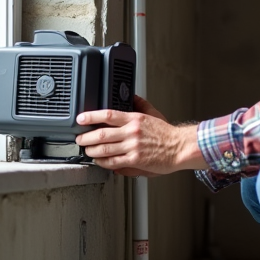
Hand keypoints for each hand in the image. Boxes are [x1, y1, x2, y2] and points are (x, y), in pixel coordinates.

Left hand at [75, 101, 204, 176]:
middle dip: (86, 137)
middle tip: (79, 139)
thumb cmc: (167, 133)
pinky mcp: (135, 160)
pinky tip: (99, 161)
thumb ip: (140, 104)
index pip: (108, 115)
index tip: (81, 118)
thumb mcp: (153, 113)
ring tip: (87, 151)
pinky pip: (113, 162)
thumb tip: (130, 97)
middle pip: (102, 133)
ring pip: (105, 149)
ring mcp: (133, 147)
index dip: (91, 116)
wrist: (180, 147)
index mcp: (135, 119)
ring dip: (92, 151)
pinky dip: (103, 162)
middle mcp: (132, 132)